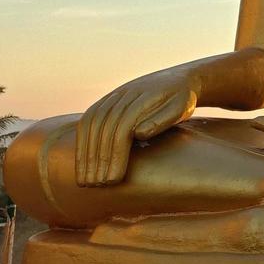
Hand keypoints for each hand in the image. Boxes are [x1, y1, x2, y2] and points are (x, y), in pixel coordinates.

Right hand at [76, 73, 196, 185]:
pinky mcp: (108, 100)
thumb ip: (161, 120)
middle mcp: (124, 94)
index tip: (114, 179)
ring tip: (85, 179)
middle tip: (96, 185)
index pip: (123, 129)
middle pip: (105, 128)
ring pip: (92, 123)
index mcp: (144, 96)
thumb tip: (138, 133)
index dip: (116, 155)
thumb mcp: (181, 107)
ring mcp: (114, 95)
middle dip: (98, 159)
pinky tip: (81, 160)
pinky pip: (89, 119)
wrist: (178, 78)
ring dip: (85, 152)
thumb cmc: (182, 98)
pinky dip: (83, 140)